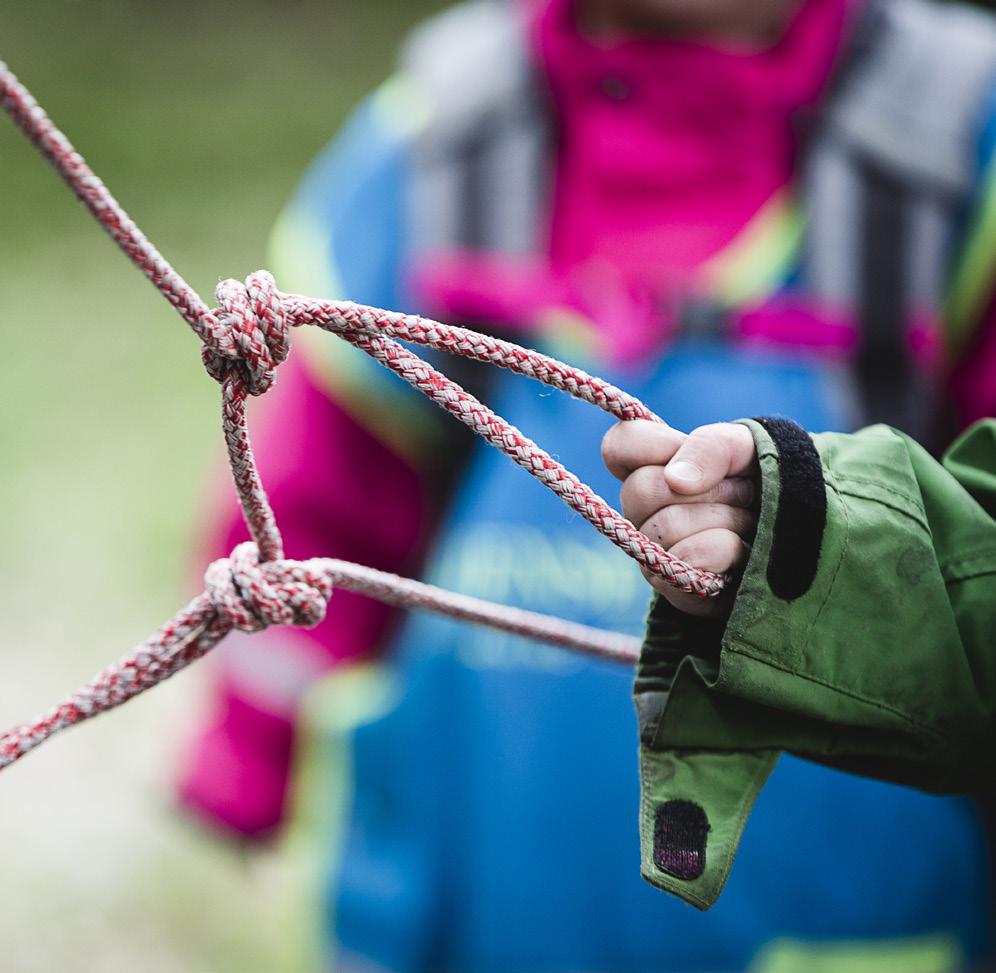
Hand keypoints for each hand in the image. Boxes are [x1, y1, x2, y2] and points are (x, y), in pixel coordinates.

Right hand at [601, 420, 758, 616]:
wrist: (815, 537)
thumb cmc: (776, 486)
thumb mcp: (750, 448)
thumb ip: (710, 446)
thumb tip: (675, 479)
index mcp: (657, 470)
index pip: (620, 447)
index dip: (648, 444)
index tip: (682, 449)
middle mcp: (646, 514)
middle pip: (641, 489)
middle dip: (709, 487)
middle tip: (744, 495)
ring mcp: (657, 557)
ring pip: (666, 526)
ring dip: (727, 519)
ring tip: (751, 526)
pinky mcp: (680, 592)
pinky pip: (688, 560)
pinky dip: (728, 549)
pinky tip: (744, 554)